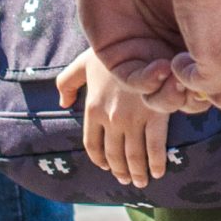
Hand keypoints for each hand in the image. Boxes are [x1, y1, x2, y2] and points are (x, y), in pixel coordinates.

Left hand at [55, 49, 172, 187]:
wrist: (142, 38)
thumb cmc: (113, 49)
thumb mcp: (82, 63)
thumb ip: (67, 83)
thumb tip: (62, 103)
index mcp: (93, 109)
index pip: (92, 144)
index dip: (99, 159)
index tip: (105, 167)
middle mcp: (111, 119)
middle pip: (114, 154)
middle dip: (120, 170)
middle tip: (127, 180)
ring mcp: (134, 119)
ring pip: (133, 155)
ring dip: (137, 172)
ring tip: (141, 181)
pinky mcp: (156, 116)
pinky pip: (155, 147)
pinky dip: (156, 162)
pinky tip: (158, 171)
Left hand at [71, 0, 195, 108]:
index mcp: (203, 42)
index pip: (214, 82)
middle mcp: (177, 54)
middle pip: (189, 97)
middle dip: (197, 97)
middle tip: (203, 85)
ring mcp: (149, 57)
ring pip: (160, 98)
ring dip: (171, 97)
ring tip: (179, 79)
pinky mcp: (121, 58)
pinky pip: (135, 82)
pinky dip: (149, 81)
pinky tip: (161, 68)